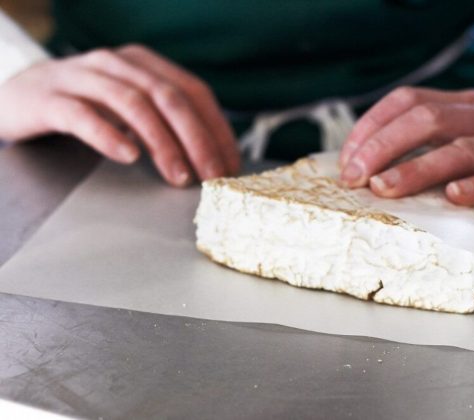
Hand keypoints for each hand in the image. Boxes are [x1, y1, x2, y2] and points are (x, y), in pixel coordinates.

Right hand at [0, 44, 238, 186]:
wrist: (16, 96)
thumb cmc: (84, 105)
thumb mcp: (131, 107)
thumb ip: (166, 121)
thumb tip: (211, 157)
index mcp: (144, 64)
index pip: (194, 91)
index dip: (217, 128)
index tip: (231, 164)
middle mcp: (117, 63)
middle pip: (169, 97)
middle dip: (197, 139)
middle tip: (212, 176)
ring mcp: (82, 76)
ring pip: (132, 104)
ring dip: (162, 143)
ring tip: (178, 176)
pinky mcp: (49, 97)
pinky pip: (82, 114)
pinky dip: (108, 134)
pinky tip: (127, 156)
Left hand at [339, 87, 473, 207]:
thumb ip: (436, 139)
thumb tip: (377, 165)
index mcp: (464, 105)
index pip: (407, 102)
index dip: (371, 127)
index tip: (346, 159)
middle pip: (426, 120)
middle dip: (382, 147)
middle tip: (355, 177)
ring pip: (461, 149)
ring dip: (417, 168)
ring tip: (386, 187)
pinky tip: (454, 196)